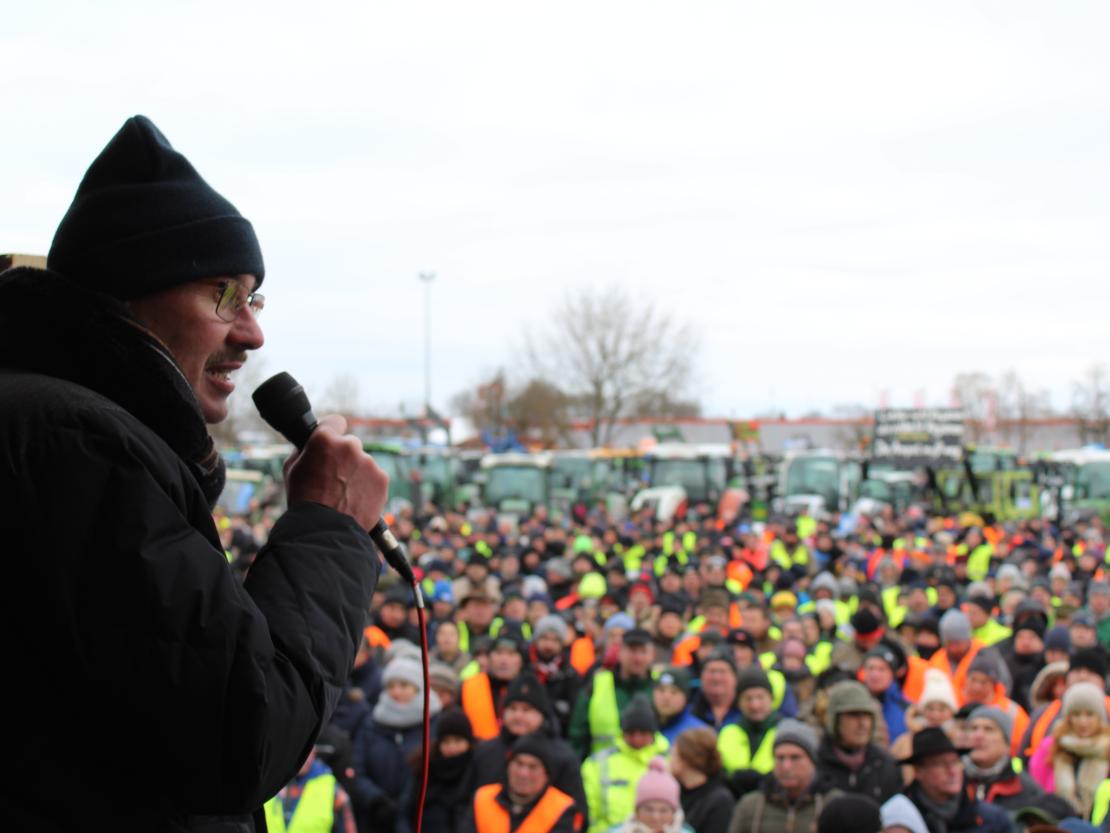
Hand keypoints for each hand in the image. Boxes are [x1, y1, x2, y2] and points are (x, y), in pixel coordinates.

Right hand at [283, 414, 388, 529]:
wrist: (325, 531)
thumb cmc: (304, 501)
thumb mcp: (292, 470)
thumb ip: (305, 451)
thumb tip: (311, 445)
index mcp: (325, 439)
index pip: (335, 422)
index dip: (332, 431)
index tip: (332, 440)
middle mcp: (350, 446)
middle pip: (350, 444)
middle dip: (344, 457)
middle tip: (334, 477)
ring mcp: (368, 462)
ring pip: (363, 462)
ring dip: (356, 473)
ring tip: (344, 494)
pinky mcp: (382, 478)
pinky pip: (374, 477)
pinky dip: (368, 486)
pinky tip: (355, 499)